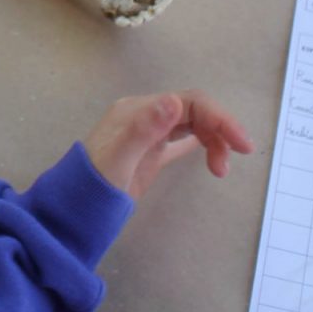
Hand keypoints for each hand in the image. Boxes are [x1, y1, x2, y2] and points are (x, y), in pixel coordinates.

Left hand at [82, 91, 252, 200]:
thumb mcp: (119, 158)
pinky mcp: (150, 154)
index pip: (189, 102)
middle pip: (193, 111)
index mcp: (138, 110)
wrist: (72, 210)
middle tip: (240, 155)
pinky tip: (213, 156)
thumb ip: (145, 129)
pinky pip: (181, 141)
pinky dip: (201, 145)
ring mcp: (148, 135)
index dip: (218, 117)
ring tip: (220, 170)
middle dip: (219, 129)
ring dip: (212, 140)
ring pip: (191, 125)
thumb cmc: (92, 184)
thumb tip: (174, 101)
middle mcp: (145, 117)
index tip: (240, 143)